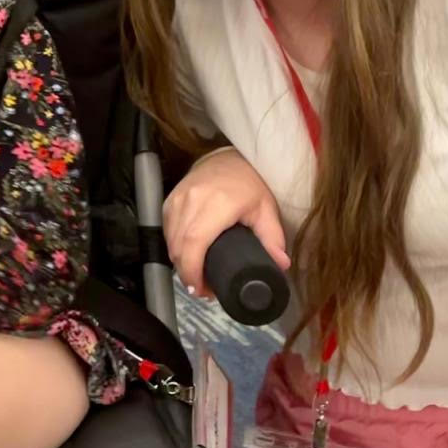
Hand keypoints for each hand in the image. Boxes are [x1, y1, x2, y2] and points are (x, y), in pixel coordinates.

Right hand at [162, 147, 288, 298]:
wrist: (229, 158)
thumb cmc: (250, 183)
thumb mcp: (266, 209)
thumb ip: (272, 238)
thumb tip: (281, 266)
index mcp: (217, 203)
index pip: (195, 241)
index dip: (193, 269)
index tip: (201, 289)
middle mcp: (192, 200)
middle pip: (179, 246)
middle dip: (188, 274)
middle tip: (204, 289)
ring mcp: (177, 199)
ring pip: (170, 241)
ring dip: (180, 262)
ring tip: (197, 276)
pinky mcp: (170, 200)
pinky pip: (166, 230)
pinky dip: (175, 248)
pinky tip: (187, 257)